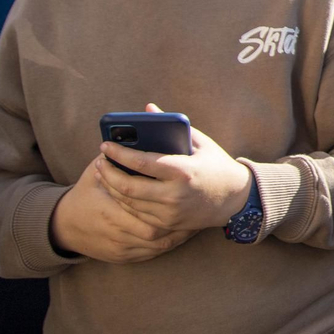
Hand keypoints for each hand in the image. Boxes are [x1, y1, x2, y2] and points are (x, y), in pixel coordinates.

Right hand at [48, 160, 194, 263]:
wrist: (63, 225)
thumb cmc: (84, 192)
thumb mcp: (95, 170)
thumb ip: (121, 154)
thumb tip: (145, 130)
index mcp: (110, 206)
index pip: (145, 198)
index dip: (166, 189)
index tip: (187, 179)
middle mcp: (115, 228)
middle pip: (158, 223)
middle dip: (181, 214)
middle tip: (202, 202)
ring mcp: (120, 246)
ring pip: (159, 240)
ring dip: (182, 231)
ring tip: (201, 217)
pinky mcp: (123, 257)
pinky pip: (154, 252)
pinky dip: (172, 241)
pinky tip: (187, 231)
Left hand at [95, 104, 252, 232]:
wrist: (235, 199)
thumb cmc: (216, 165)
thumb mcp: (200, 142)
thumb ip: (172, 125)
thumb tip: (148, 108)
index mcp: (182, 171)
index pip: (140, 162)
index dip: (118, 154)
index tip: (104, 145)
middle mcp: (174, 194)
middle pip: (127, 186)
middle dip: (107, 173)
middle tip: (98, 161)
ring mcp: (170, 213)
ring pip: (128, 202)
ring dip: (111, 187)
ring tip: (103, 173)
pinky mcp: (167, 225)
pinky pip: (136, 214)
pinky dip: (123, 201)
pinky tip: (117, 189)